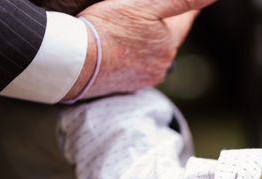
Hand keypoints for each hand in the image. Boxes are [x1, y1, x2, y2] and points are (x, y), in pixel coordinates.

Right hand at [63, 0, 217, 100]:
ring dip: (143, 44)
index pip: (183, 23)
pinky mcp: (121, 87)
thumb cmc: (108, 29)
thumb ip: (184, 0)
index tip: (187, 9)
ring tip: (131, 33)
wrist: (74, 62)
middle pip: (166, 40)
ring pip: (148, 55)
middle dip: (161, 27)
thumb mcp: (145, 4)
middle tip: (148, 15)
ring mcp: (141, 79)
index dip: (184, 11)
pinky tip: (118, 51)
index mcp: (169, 45)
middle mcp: (160, 67)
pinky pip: (131, 67)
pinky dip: (128, 57)